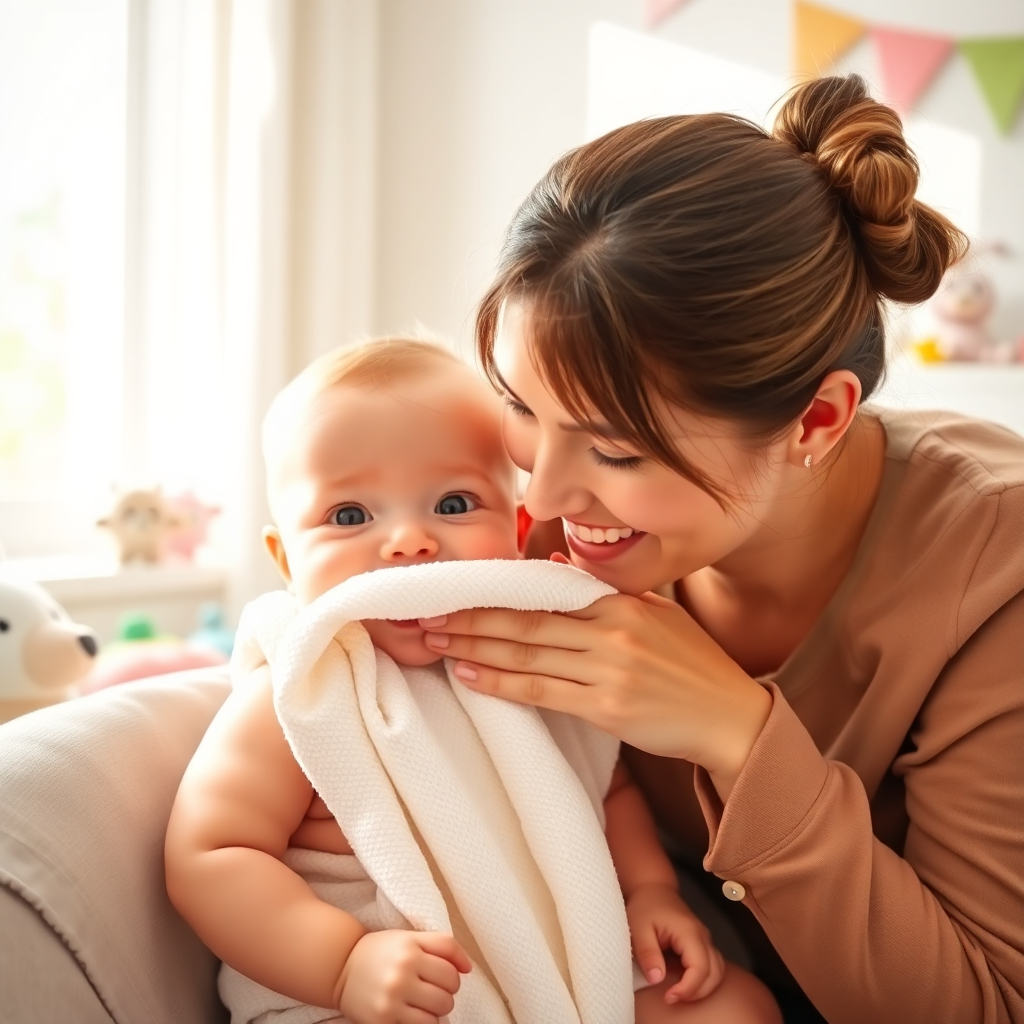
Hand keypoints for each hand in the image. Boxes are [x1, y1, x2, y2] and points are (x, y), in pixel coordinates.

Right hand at [336, 930, 471, 1023]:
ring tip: (424, 1003)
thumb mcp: (410, 937)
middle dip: (446, 992)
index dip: (455, 973)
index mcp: (410, 948)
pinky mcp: (383, 1021)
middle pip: (449, 991)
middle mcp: (401, 972)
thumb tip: (469, 968)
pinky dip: (423, 1023)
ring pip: (439, 1013)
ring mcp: (392, 999)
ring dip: (437, 1010)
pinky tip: (414, 1014)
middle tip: (433, 990)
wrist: (341, 967)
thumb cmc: (382, 951)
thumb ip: (442, 945)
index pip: (452, 967)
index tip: (445, 975)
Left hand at [419, 588, 770, 793]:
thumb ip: (608, 596)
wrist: (731, 718)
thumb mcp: (658, 614)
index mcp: (621, 602)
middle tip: (427, 615)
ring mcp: (609, 668)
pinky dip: (502, 683)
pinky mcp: (606, 707)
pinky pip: (542, 692)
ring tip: (436, 643)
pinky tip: (471, 676)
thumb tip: (558, 575)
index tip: (458, 588)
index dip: (496, 590)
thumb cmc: (692, 666)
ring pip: (526, 654)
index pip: (544, 591)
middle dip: (471, 617)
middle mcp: (612, 630)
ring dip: (475, 648)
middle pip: (525, 620)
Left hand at [628, 883, 724, 1003]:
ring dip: (703, 988)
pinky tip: (684, 983)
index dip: (688, 988)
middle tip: (672, 998)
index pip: (700, 967)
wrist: (653, 888)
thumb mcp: (638, 928)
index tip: (669, 996)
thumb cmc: (645, 906)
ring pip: (718, 971)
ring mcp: (705, 939)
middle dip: (697, 992)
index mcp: (689, 931)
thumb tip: (657, 979)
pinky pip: (712, 966)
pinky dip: (704, 980)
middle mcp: (703, 936)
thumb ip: (648, 953)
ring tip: (679, 993)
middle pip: (715, 973)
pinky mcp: (702, 943)